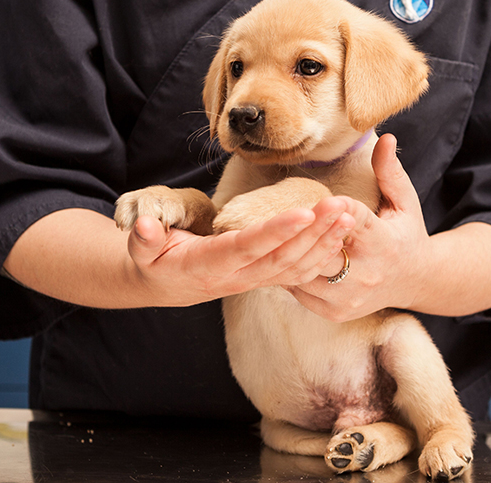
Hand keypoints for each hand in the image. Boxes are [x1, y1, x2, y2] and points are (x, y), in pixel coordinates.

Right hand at [127, 196, 356, 306]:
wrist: (167, 283)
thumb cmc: (155, 257)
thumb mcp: (141, 249)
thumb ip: (142, 237)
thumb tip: (143, 226)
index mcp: (208, 266)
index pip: (247, 247)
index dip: (275, 232)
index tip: (302, 213)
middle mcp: (237, 277)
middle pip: (282, 258)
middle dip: (313, 233)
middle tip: (341, 206)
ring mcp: (254, 280)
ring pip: (296, 266)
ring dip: (325, 242)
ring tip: (349, 216)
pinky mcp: (264, 277)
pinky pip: (299, 271)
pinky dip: (323, 254)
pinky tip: (342, 233)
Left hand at [286, 134, 432, 321]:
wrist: (414, 281)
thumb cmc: (405, 232)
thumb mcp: (404, 201)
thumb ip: (390, 172)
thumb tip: (385, 137)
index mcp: (384, 242)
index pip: (357, 222)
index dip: (338, 209)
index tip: (325, 198)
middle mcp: (367, 273)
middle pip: (326, 252)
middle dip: (306, 233)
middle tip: (282, 215)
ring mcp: (349, 297)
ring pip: (307, 275)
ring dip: (288, 254)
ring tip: (270, 234)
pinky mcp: (336, 312)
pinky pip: (300, 292)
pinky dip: (286, 274)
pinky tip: (274, 255)